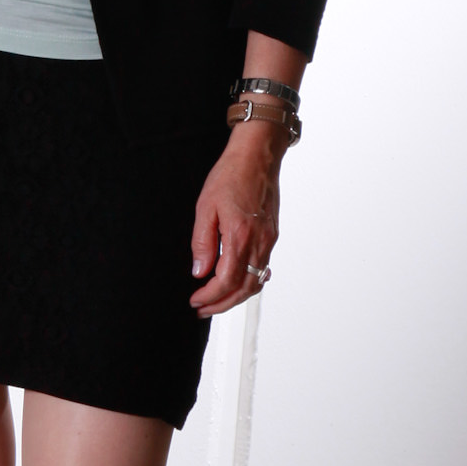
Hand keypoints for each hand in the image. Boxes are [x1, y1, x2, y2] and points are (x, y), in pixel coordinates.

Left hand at [189, 125, 281, 312]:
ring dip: (236, 297)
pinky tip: (237, 284)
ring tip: (216, 301)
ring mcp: (268, 241)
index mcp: (240, 237)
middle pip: (243, 289)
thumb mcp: (205, 207)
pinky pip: (263, 269)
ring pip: (256, 282)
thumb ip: (202, 242)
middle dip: (221, 304)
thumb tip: (199, 272)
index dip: (209, 296)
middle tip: (202, 309)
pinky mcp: (272, 236)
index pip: (226, 281)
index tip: (195, 300)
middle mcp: (259, 243)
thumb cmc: (231, 175)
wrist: (258, 156)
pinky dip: (250, 283)